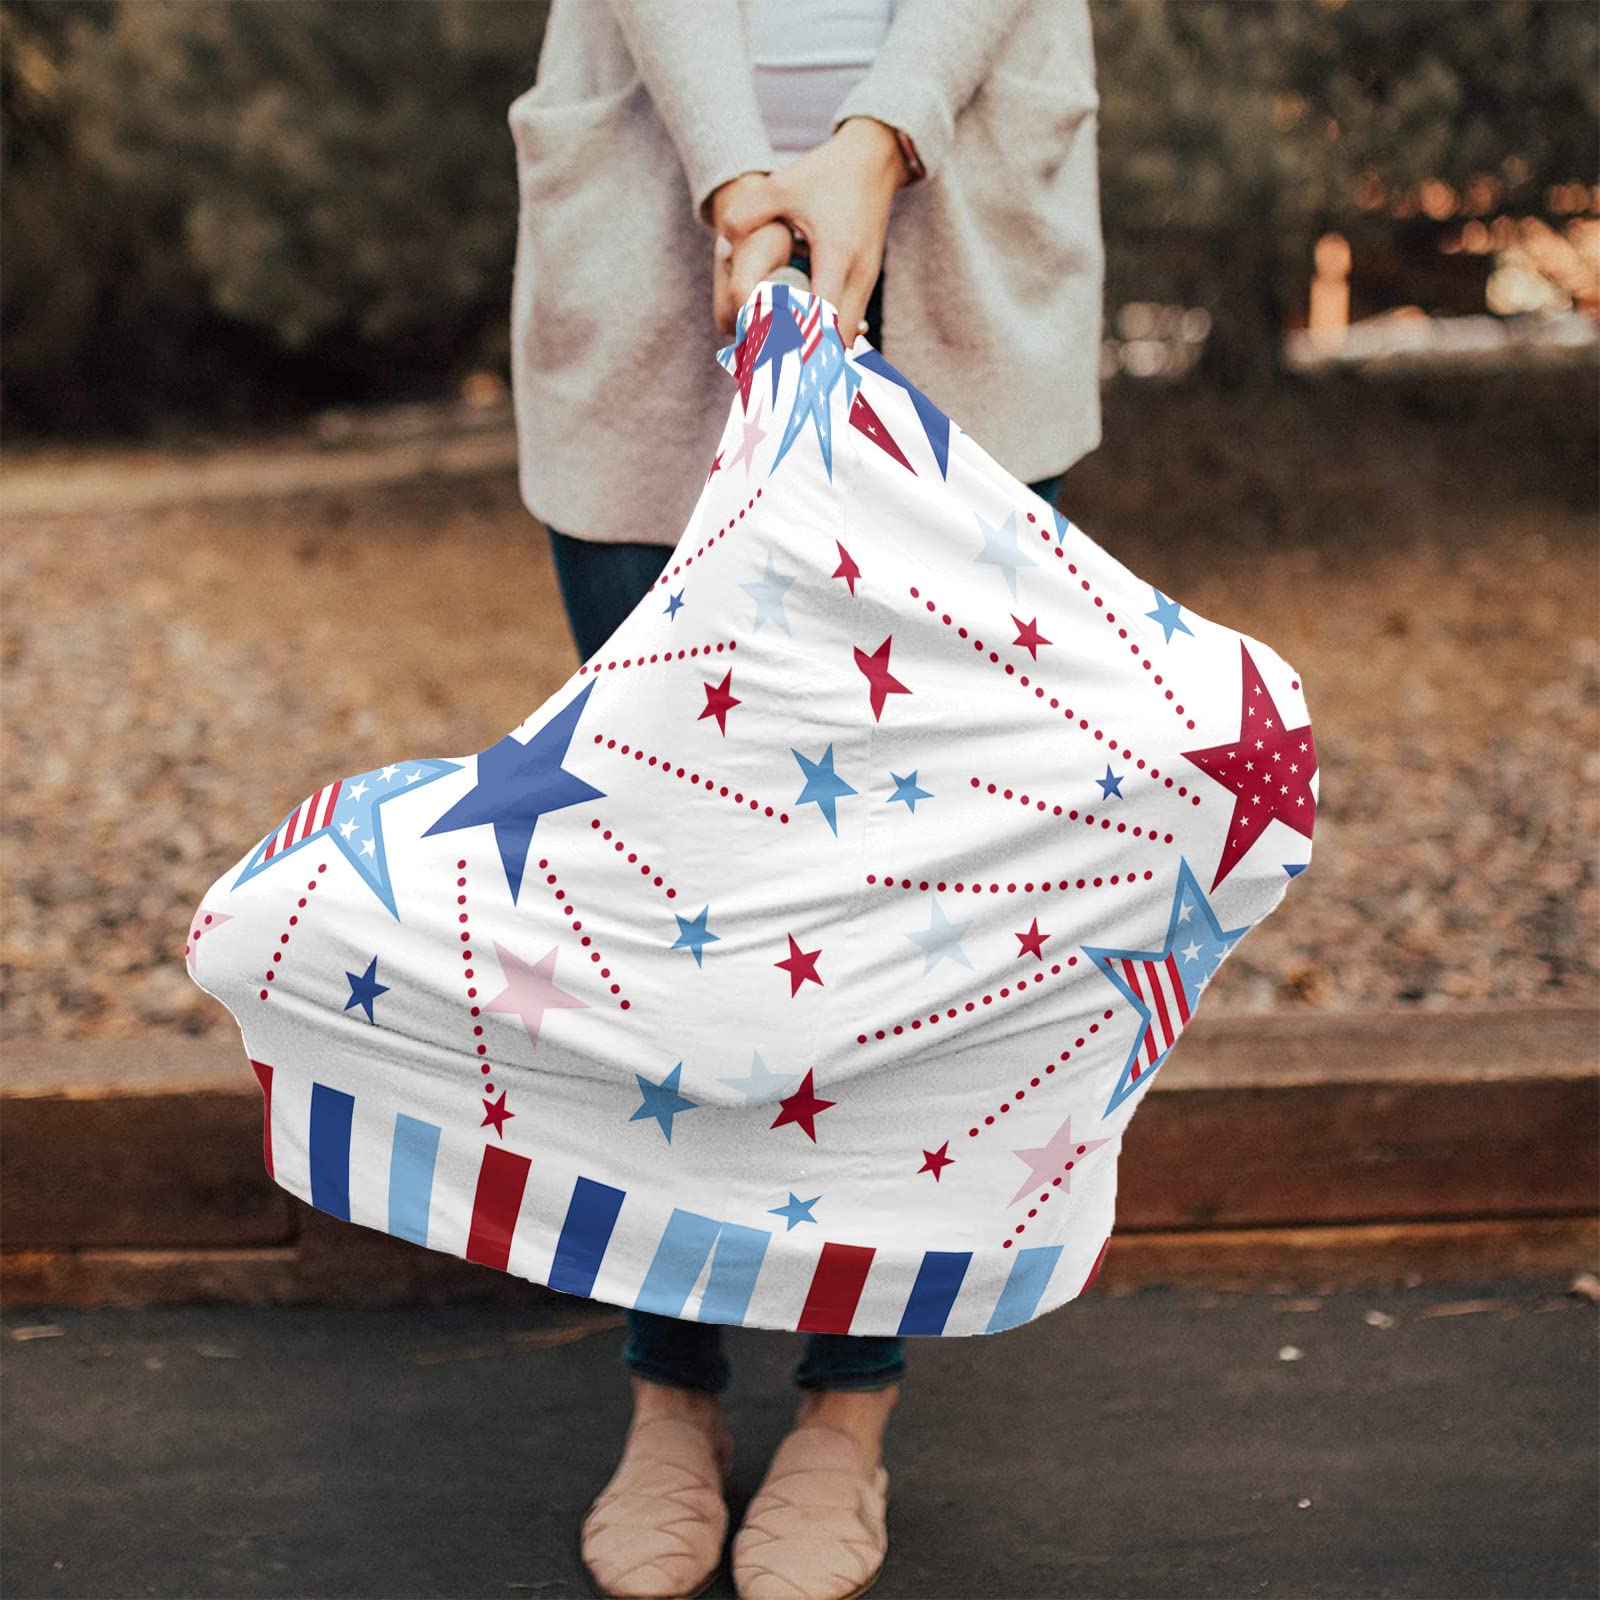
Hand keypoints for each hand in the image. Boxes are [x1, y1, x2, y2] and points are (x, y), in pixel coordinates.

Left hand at [715, 118, 906, 342]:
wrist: (874, 158)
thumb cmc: (827, 173)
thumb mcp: (782, 186)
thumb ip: (746, 215)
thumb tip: (722, 247)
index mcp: (837, 257)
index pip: (821, 320)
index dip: (797, 344)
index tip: (770, 360)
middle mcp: (858, 276)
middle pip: (838, 342)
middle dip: (808, 360)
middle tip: (772, 370)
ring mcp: (867, 281)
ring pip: (846, 337)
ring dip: (819, 351)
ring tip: (784, 361)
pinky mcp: (867, 281)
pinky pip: (849, 323)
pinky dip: (827, 336)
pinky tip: (801, 340)